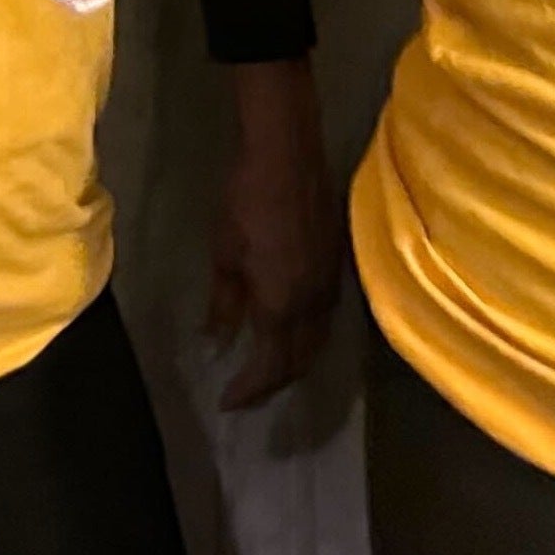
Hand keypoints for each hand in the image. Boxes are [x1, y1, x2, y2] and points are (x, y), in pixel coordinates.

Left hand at [207, 57, 341, 408]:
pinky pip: (326, 317)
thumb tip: (218, 341)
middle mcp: (313, 303)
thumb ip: (224, 303)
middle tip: (246, 393)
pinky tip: (290, 331)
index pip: (270, 366)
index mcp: (281, 304)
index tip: (227, 402)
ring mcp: (330, 283)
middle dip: (274, 383)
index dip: (250, 390)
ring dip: (294, 362)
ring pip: (318, 340)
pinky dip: (308, 337)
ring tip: (267, 370)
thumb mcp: (224, 253)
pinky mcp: (337, 263)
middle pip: (300, 360)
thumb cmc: (246, 200)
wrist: (287, 153)